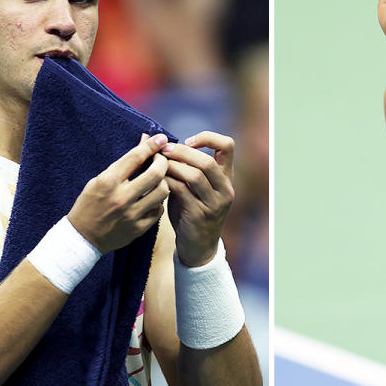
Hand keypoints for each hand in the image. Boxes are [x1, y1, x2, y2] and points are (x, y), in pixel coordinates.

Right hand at [66, 134, 169, 252]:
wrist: (82, 236)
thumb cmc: (90, 204)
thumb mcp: (100, 179)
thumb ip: (123, 163)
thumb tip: (144, 142)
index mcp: (108, 182)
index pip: (135, 157)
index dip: (151, 145)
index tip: (161, 139)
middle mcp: (121, 197)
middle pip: (155, 174)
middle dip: (163, 162)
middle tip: (162, 160)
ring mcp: (131, 214)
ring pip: (162, 192)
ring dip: (163, 183)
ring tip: (157, 181)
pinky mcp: (138, 229)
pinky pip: (159, 211)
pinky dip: (158, 203)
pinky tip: (152, 200)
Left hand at [161, 131, 234, 265]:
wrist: (198, 247)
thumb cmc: (192, 212)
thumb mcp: (195, 189)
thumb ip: (184, 168)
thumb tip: (159, 143)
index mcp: (226, 178)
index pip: (227, 146)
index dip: (207, 138)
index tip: (188, 141)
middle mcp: (225, 189)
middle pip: (207, 161)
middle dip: (181, 152)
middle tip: (163, 150)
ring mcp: (215, 204)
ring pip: (195, 175)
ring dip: (173, 166)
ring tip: (158, 164)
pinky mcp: (200, 215)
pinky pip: (182, 191)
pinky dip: (168, 182)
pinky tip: (158, 181)